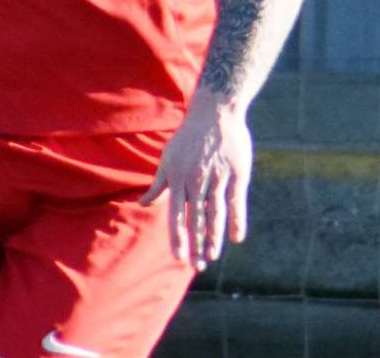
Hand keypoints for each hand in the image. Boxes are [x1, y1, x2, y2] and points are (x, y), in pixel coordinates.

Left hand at [141, 90, 252, 271]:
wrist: (214, 113)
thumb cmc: (188, 138)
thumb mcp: (168, 159)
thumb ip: (158, 185)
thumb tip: (143, 204)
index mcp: (178, 178)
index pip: (176, 214)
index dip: (178, 236)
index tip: (178, 257)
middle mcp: (196, 180)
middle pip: (196, 218)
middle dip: (196, 244)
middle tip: (198, 266)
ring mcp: (217, 177)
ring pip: (215, 213)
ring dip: (214, 236)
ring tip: (213, 256)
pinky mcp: (236, 174)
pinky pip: (236, 202)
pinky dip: (237, 221)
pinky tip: (237, 238)